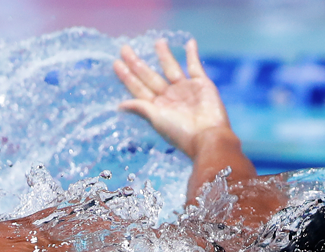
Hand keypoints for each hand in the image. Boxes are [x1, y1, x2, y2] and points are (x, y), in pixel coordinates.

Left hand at [113, 39, 230, 159]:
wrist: (208, 137)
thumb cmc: (181, 132)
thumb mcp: (157, 120)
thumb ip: (141, 108)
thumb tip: (120, 105)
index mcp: (156, 107)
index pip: (138, 88)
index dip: (127, 76)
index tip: (116, 63)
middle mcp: (169, 97)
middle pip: (149, 76)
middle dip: (137, 63)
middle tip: (124, 48)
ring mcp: (185, 90)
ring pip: (171, 68)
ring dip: (164, 55)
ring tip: (157, 41)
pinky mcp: (202, 85)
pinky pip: (195, 66)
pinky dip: (193, 54)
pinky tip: (189, 43)